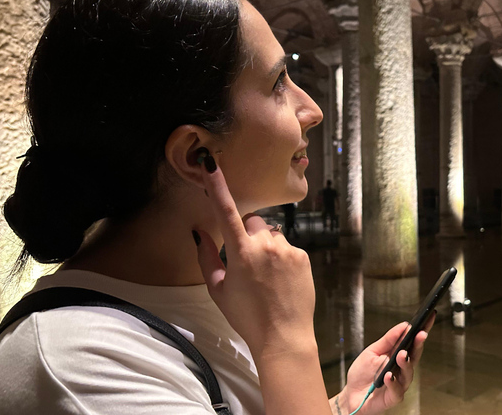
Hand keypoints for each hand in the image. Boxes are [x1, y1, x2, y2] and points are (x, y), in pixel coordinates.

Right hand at [193, 157, 316, 358]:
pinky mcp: (303, 256)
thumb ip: (206, 257)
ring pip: (271, 235)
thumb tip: (198, 232)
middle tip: (245, 261)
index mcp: (241, 252)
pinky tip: (279, 280)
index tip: (211, 165)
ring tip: (265, 276)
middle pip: (253, 222)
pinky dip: (281, 257)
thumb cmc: (246, 316)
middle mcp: (266, 245)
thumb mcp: (218, 289)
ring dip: (265, 246)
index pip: (225, 211)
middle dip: (247, 233)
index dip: (217, 186)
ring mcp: (288, 249)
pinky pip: (287, 247)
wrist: (284, 336)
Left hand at [335, 314, 434, 414]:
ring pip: (408, 373)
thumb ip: (388, 340)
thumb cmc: (362, 373)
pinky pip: (397, 390)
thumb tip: (403, 326)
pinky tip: (389, 376)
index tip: (428, 318)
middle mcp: (401, 369)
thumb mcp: (372, 351)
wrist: (350, 394)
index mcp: (397, 355)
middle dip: (418, 344)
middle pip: (414, 355)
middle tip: (421, 334)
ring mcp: (399, 383)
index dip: (422, 330)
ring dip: (406, 363)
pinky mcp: (393, 397)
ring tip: (401, 355)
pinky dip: (393, 382)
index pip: (413, 341)